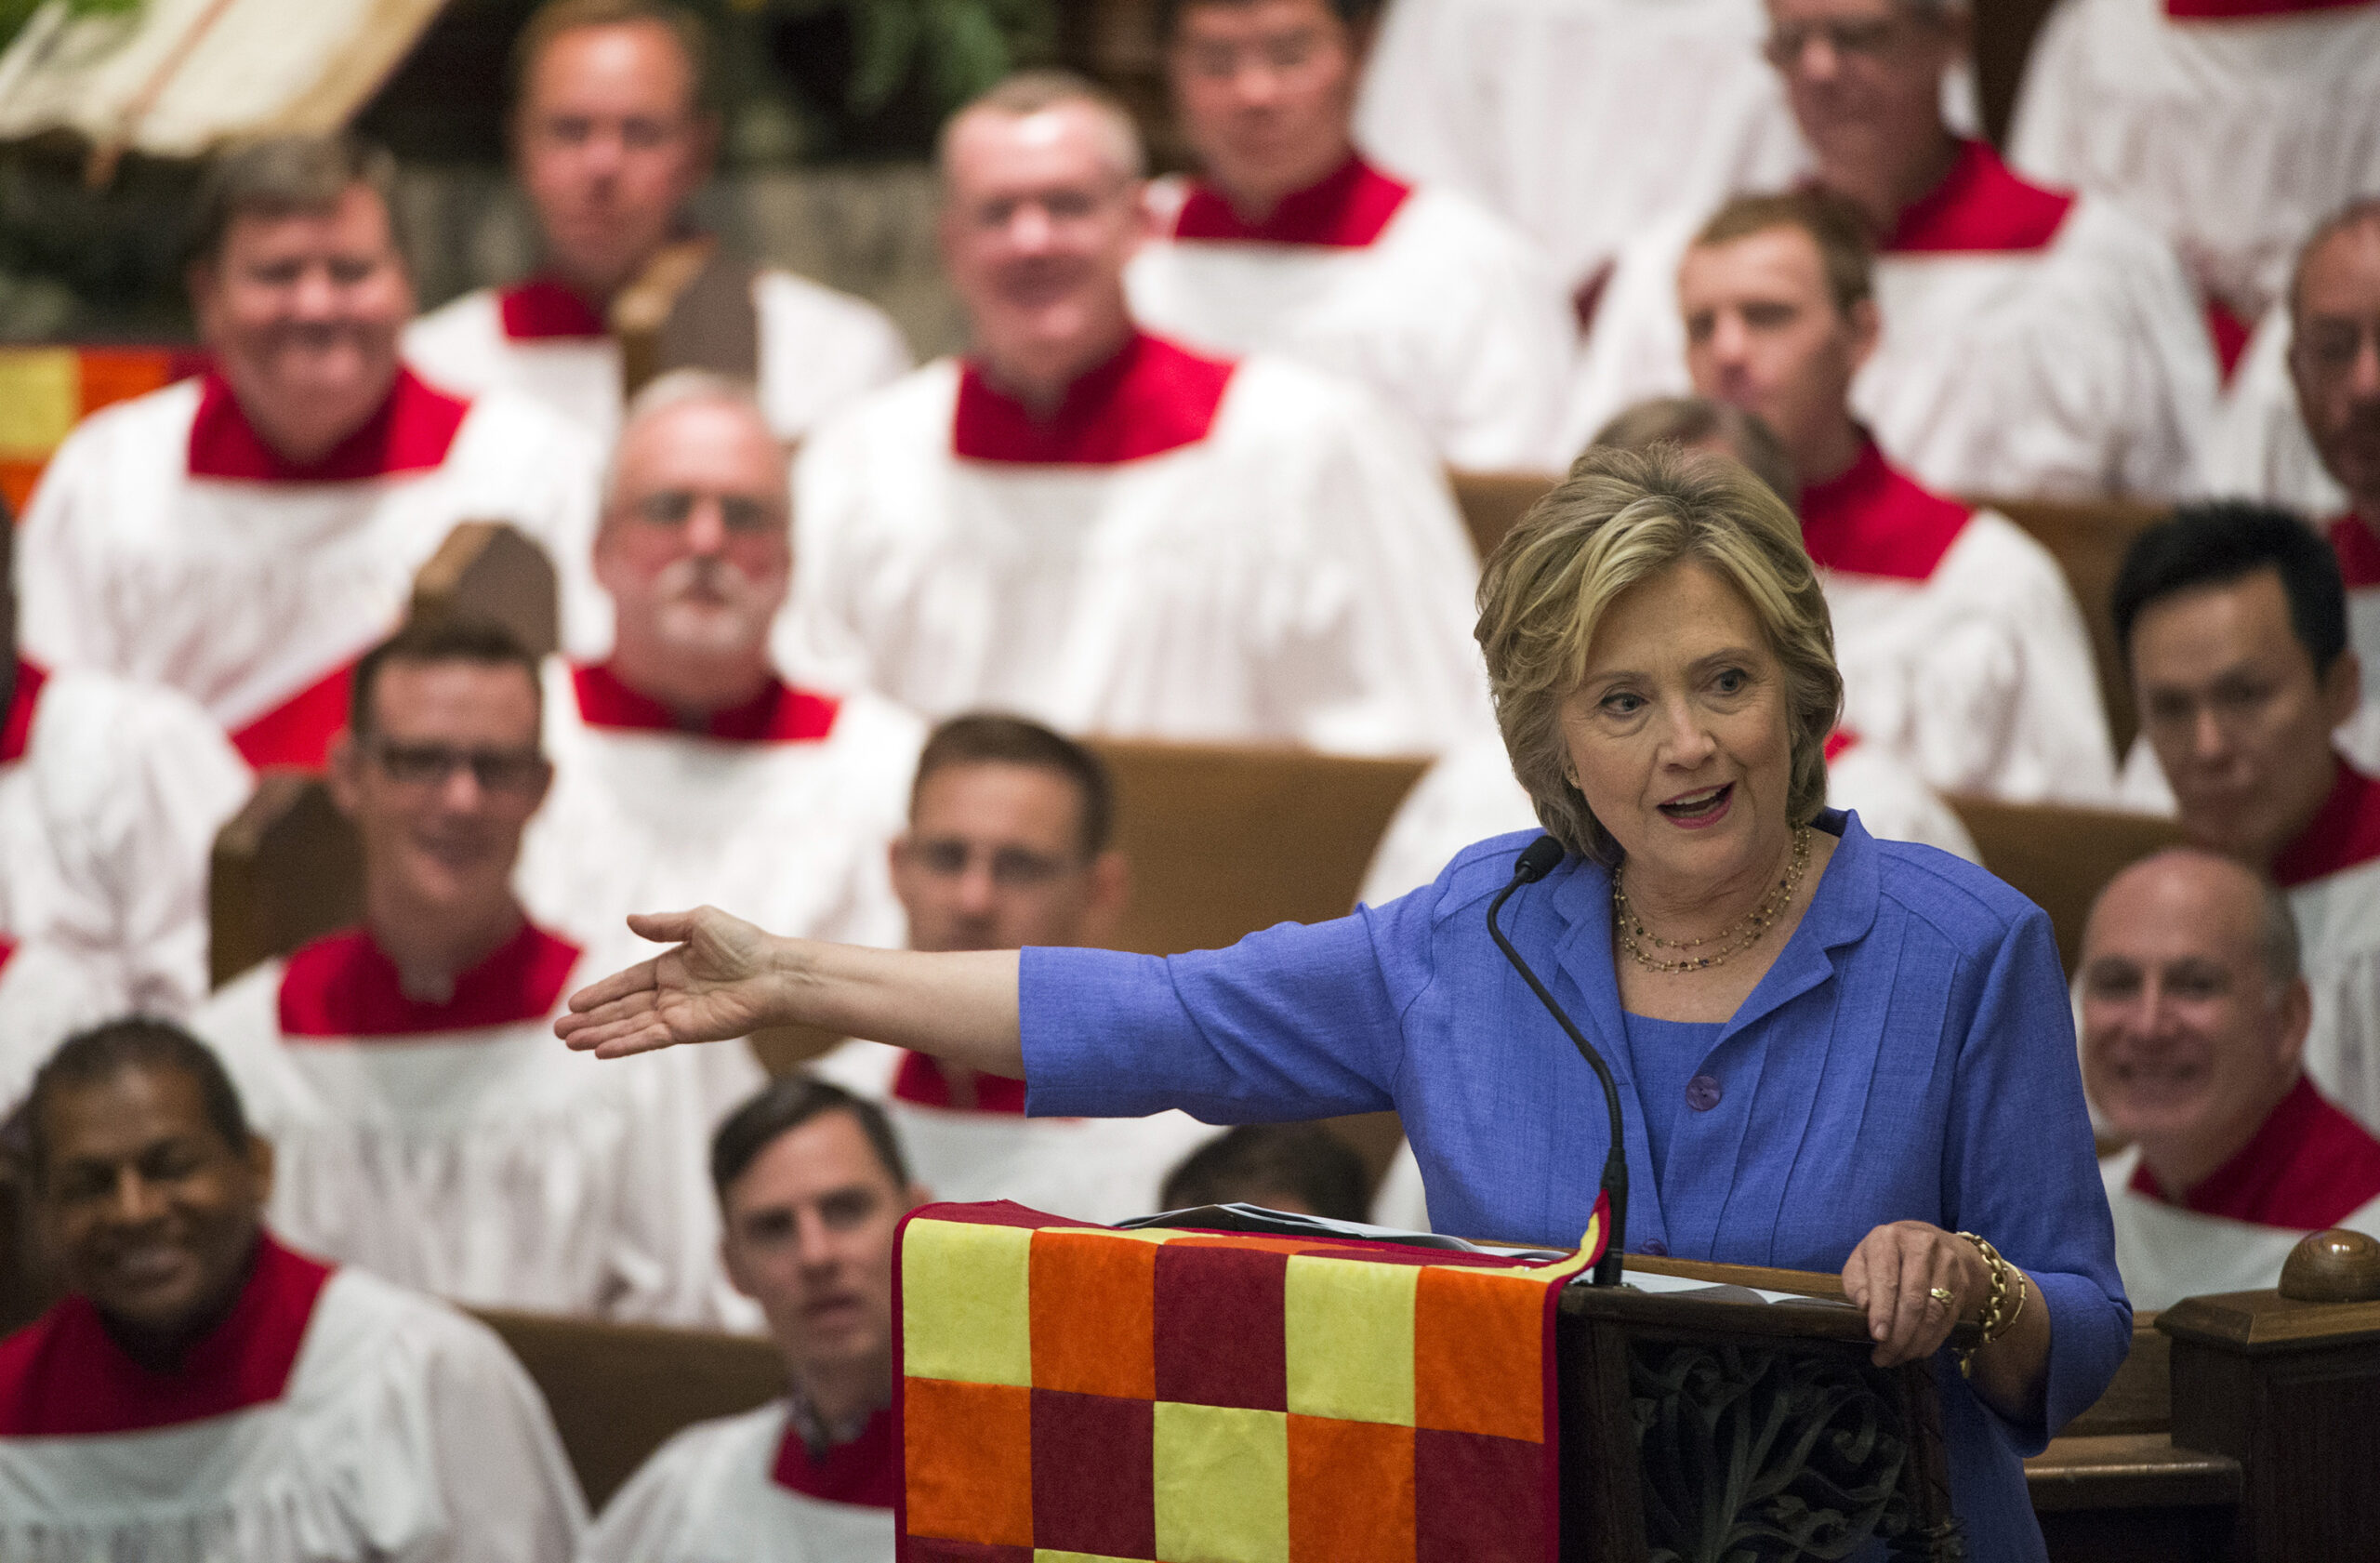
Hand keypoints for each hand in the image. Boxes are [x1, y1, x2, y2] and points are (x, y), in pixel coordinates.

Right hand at [555, 907, 789, 1058]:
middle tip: (559, 1030)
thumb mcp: (700, 923)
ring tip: (570, 1042)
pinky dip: (625, 1044)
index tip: (572, 1003)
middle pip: (621, 1009)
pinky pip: (649, 1038)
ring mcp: (678, 1014)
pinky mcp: (689, 1031)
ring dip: (600, 1035)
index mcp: (670, 967)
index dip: (599, 993)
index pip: (625, 983)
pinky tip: (601, 1050)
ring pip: (629, 1026)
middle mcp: (670, 993)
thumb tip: (629, 920)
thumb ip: (663, 926)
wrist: (776, 971)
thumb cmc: (745, 943)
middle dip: (590, 1020)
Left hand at [1841, 1220, 1988, 1368]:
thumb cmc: (1884, 1258)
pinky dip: (1932, 1340)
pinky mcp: (1961, 1282)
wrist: (1926, 1243)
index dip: (1882, 1311)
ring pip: (1934, 1313)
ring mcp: (1947, 1263)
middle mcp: (1921, 1246)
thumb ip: (1857, 1284)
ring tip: (1897, 1357)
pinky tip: (1917, 1350)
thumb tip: (1864, 1307)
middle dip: (1899, 1335)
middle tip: (1884, 1357)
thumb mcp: (1861, 1263)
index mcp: (1888, 1238)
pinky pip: (1948, 1319)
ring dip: (1915, 1343)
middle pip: (1914, 1300)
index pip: (1887, 1279)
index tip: (1877, 1337)